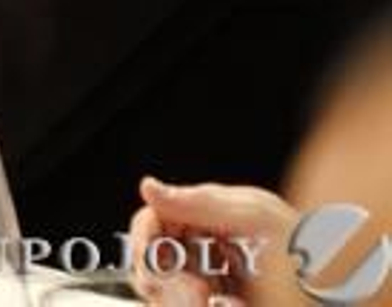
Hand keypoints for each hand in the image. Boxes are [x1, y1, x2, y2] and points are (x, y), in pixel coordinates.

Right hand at [128, 177, 300, 306]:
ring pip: (164, 294)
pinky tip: (232, 306)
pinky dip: (196, 305)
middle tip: (197, 296)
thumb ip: (200, 201)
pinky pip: (184, 304)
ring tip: (219, 303)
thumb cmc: (311, 251)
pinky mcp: (214, 302)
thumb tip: (149, 188)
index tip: (152, 264)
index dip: (144, 241)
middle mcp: (203, 248)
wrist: (338, 294)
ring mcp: (209, 283)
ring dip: (182, 301)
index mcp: (208, 214)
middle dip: (165, 282)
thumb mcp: (257, 217)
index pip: (152, 220)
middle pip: (150, 262)